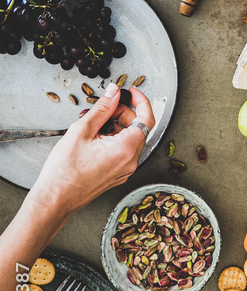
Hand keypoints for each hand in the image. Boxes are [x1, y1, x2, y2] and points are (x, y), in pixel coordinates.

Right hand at [28, 83, 154, 218]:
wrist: (55, 198)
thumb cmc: (64, 170)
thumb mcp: (82, 130)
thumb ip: (102, 108)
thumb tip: (114, 92)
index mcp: (126, 149)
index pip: (147, 118)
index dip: (141, 101)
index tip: (131, 92)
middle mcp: (130, 161)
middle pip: (138, 128)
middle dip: (124, 113)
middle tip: (105, 107)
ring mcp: (125, 170)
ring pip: (130, 139)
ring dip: (117, 126)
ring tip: (94, 124)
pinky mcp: (118, 175)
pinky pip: (123, 151)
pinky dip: (114, 139)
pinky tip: (95, 137)